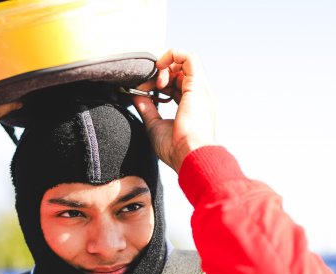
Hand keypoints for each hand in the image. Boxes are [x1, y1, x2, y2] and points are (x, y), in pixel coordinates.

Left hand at [132, 49, 215, 172]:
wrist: (190, 156)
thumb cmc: (176, 149)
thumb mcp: (154, 125)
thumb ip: (147, 107)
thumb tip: (135, 94)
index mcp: (193, 107)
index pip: (178, 85)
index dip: (160, 82)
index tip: (144, 90)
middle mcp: (199, 97)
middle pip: (181, 72)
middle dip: (160, 73)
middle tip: (145, 85)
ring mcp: (200, 90)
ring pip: (185, 62)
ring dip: (165, 66)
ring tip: (153, 81)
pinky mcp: (198, 85)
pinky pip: (189, 57)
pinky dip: (172, 55)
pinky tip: (159, 67)